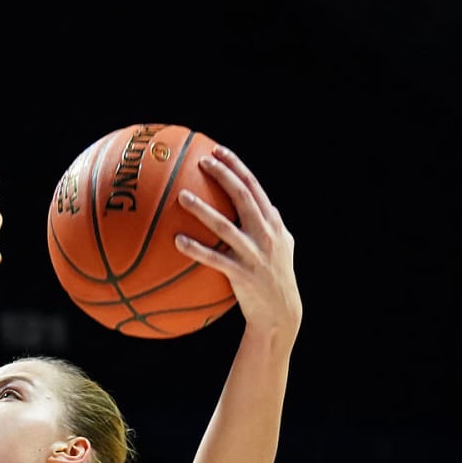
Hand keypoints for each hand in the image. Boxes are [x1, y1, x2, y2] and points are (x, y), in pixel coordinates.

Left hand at [174, 145, 301, 341]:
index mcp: (272, 223)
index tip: (218, 150)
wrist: (281, 312)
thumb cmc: (278, 277)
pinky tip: (176, 241)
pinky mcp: (242, 274)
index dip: (236, 166)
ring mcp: (254, 253)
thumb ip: (276, 224)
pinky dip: (196, 249)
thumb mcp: (284, 246)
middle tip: (200, 161)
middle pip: (243, 196)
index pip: (254, 186)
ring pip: (225, 226)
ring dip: (203, 209)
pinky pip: (214, 259)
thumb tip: (269, 205)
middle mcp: (266, 233)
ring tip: (182, 196)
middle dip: (222, 175)